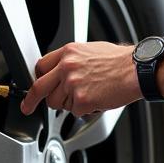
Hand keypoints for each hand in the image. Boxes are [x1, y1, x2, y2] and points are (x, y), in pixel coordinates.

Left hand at [19, 41, 141, 116]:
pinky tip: (97, 99)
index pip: (41, 67)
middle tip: (28, 107)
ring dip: (69, 104)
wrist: (136, 70)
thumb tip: (60, 72)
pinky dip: (85, 110)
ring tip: (88, 94)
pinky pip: (75, 112)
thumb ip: (71, 61)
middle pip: (39, 88)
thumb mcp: (90, 50)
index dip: (37, 79)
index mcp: (68, 53)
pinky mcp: (81, 100)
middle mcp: (67, 67)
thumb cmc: (119, 61)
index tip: (33, 87)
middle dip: (31, 100)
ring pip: (58, 104)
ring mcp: (73, 84)